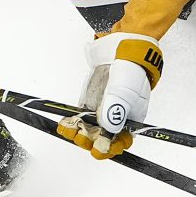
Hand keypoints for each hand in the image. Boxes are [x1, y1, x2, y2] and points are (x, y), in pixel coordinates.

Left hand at [58, 31, 163, 158]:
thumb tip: (107, 130)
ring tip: (70, 131)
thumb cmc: (131, 68)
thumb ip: (115, 111)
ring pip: (89, 130)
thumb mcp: (125, 90)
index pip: (121, 141)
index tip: (100, 149)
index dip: (111, 148)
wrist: (121, 47)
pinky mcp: (89, 102)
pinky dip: (71, 123)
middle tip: (82, 137)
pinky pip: (79, 118)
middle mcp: (116, 117)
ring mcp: (101, 110)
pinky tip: (64, 124)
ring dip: (78, 134)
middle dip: (91, 141)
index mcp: (131, 118)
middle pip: (102, 138)